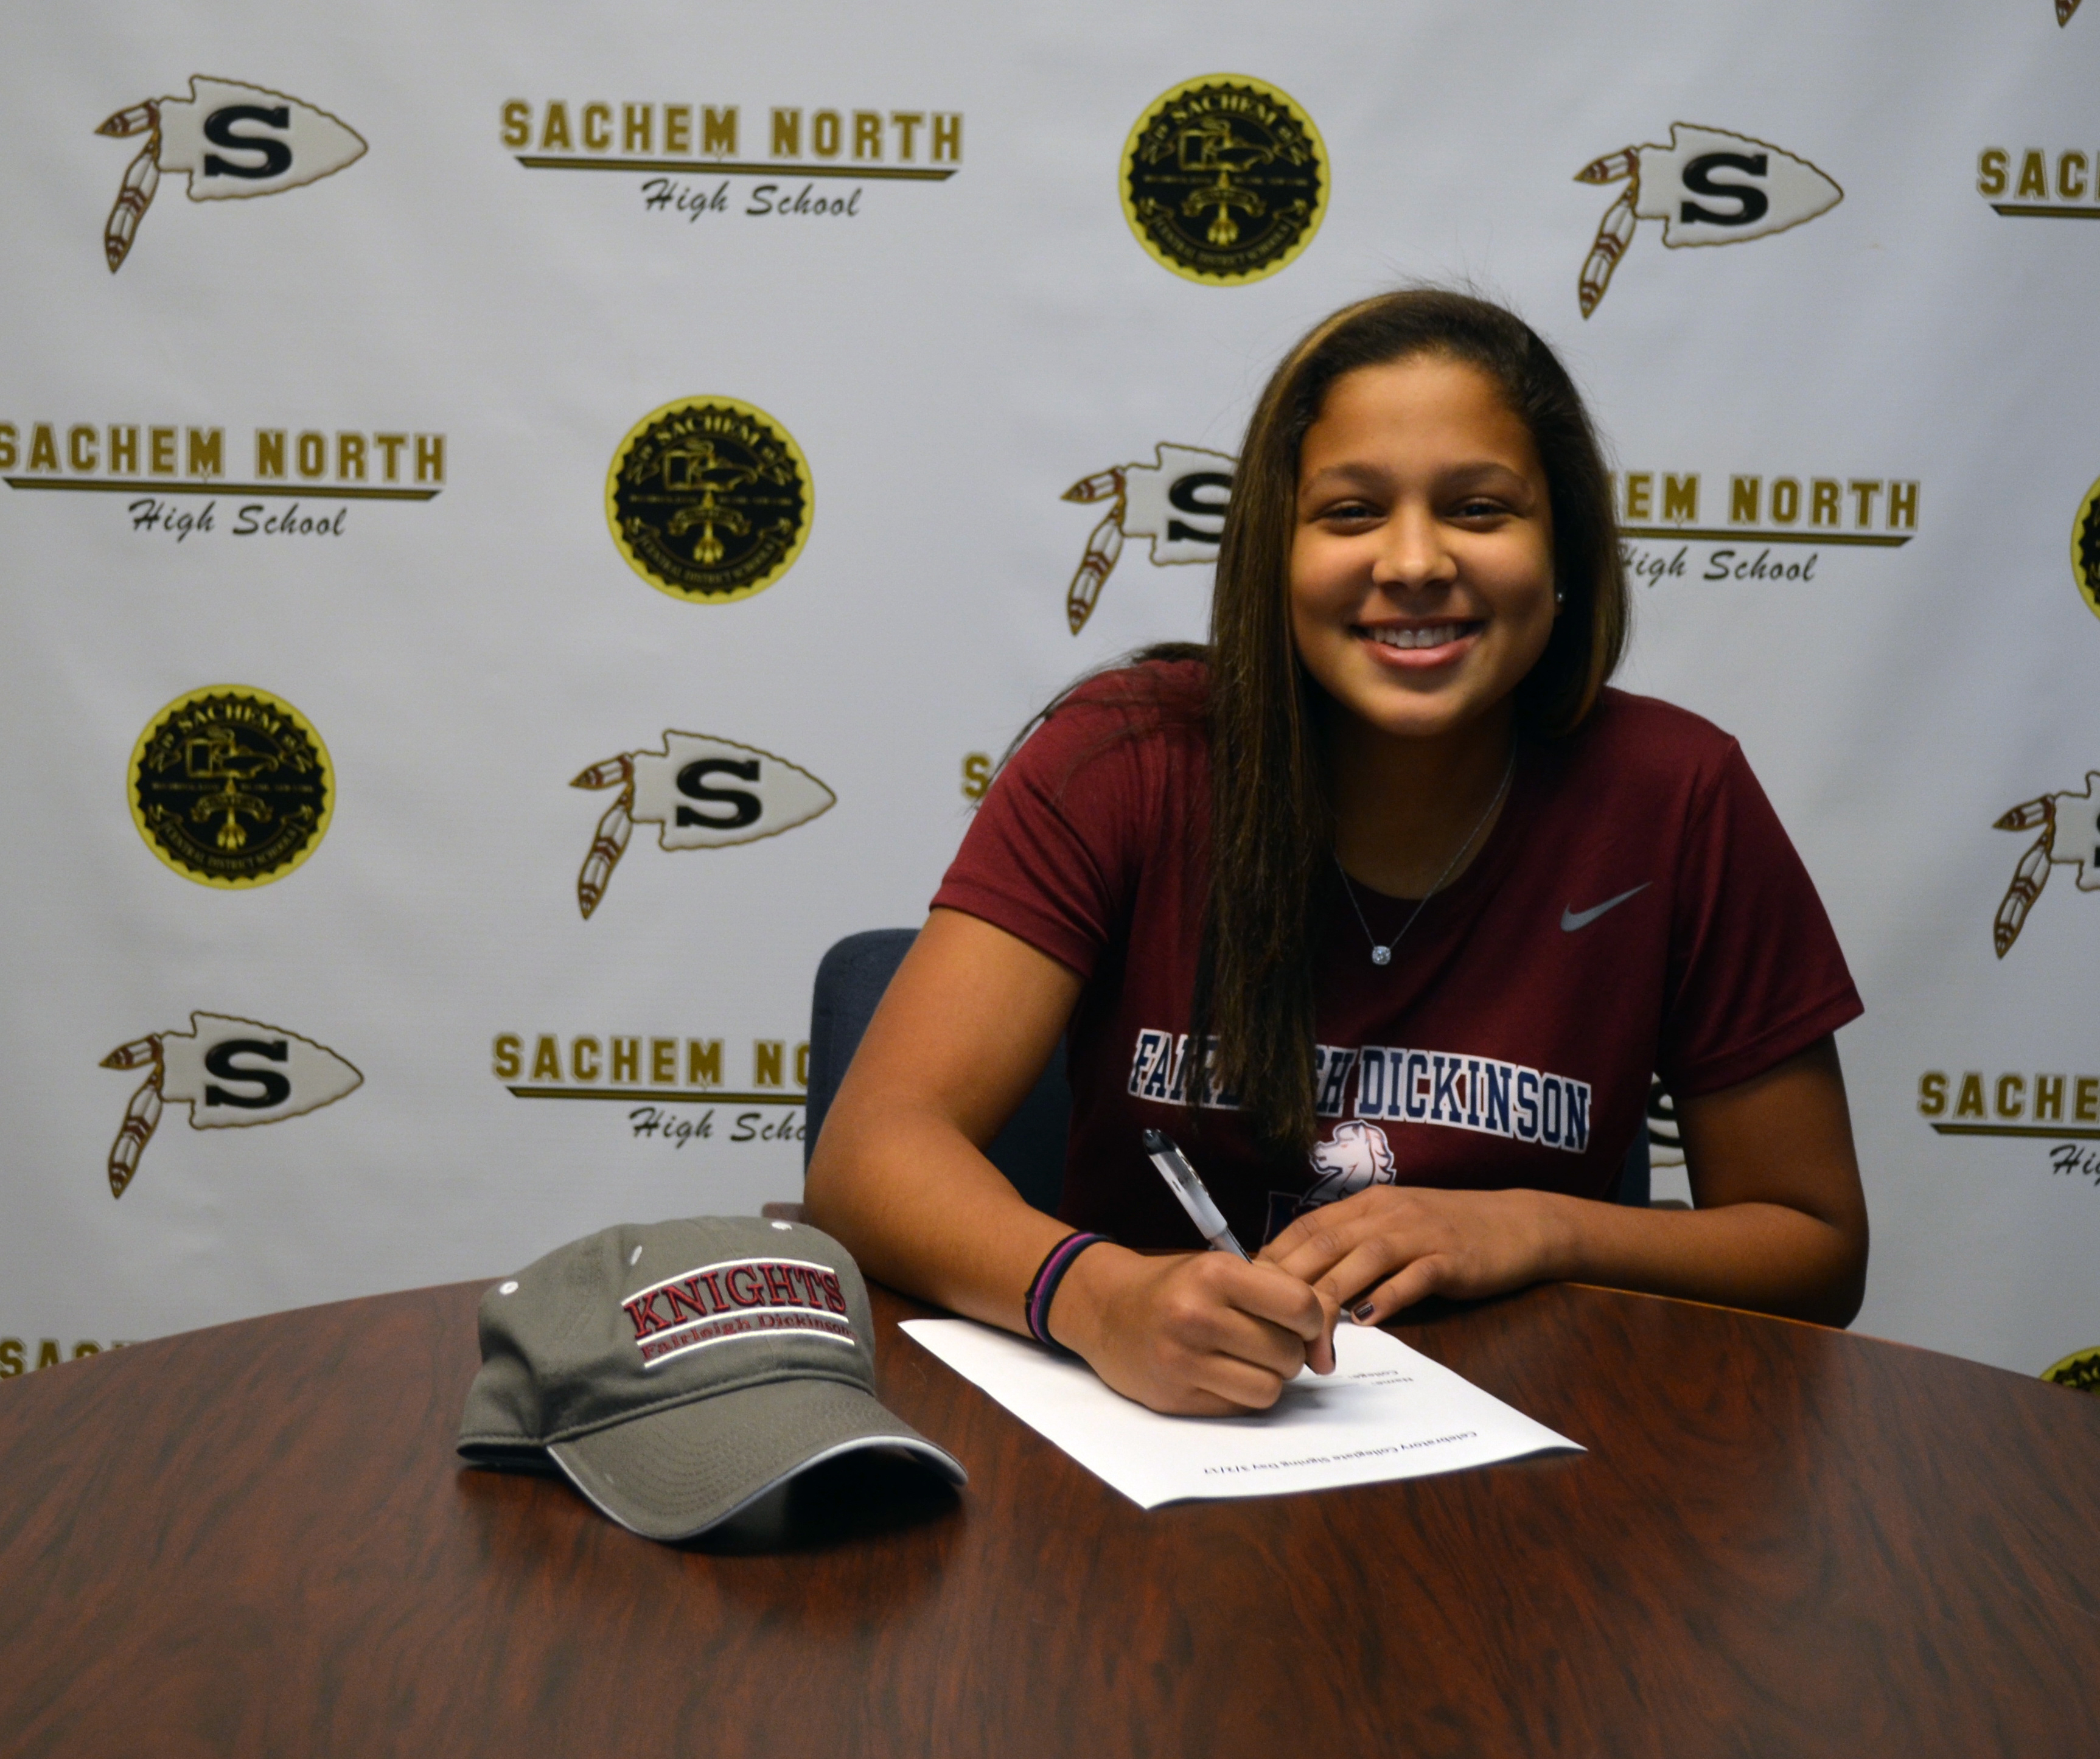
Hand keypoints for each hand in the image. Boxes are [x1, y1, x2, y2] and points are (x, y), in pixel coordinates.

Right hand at [1049, 1246, 1338, 1416]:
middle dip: (1289, 1352)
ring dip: (1268, 1378)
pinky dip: (1241, 1395)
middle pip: (1288, 1353)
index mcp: (1215, 1273)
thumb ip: (1280, 1296)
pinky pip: (1241, 1409)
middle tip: (1266, 1340)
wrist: (1105, 1309)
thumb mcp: (1223, 1269)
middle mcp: (1197, 1315)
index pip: (1300, 1306)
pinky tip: (1221, 1374)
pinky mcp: (1176, 1398)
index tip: (1305, 1326)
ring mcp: (1183, 1360)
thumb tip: (1326, 1352)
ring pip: (1270, 1389)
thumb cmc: (1177, 1287)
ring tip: (1246, 1360)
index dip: (1314, 1322)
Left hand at [1262, 1186, 1573, 1325]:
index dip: (1273, 1259)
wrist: (1518, 1223)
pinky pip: (1414, 1277)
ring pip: (1362, 1261)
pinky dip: (1387, 1297)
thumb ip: (1352, 1247)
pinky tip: (1366, 1322)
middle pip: (1325, 1245)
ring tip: (1310, 1344)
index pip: (1307, 1228)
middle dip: (1290, 1287)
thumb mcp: (1393, 1227)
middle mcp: (1387, 1213)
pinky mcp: (1452, 1258)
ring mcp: (1420, 1233)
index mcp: (1367, 1205)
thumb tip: (1298, 1279)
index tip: (1245, 1294)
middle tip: (1265, 1329)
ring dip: (1331, 1303)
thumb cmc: (1448, 1231)